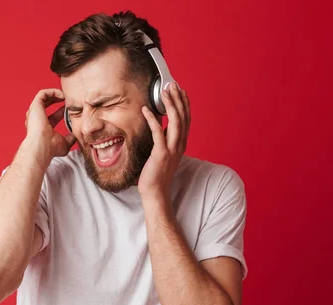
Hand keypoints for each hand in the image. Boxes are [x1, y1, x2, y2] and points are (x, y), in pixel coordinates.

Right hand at [24, 88, 76, 162]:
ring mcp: (35, 112)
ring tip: (65, 94)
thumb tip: (76, 135)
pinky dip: (52, 92)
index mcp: (42, 128)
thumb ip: (70, 139)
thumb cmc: (51, 148)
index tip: (70, 109)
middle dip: (57, 100)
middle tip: (68, 99)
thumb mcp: (65, 143)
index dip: (61, 112)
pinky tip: (61, 95)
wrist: (42, 147)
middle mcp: (37, 119)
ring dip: (55, 94)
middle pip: (46, 105)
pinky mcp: (35, 106)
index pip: (52, 117)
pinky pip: (42, 94)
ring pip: (43, 97)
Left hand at [139, 82, 190, 201]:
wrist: (156, 192)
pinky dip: (153, 119)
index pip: (186, 119)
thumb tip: (162, 126)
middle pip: (183, 117)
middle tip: (172, 84)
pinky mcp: (161, 154)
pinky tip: (146, 110)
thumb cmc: (157, 173)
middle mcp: (180, 145)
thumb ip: (166, 139)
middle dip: (178, 99)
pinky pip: (157, 133)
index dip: (184, 103)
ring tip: (164, 91)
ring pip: (175, 122)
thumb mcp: (164, 152)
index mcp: (181, 143)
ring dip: (170, 105)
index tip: (180, 90)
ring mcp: (172, 150)